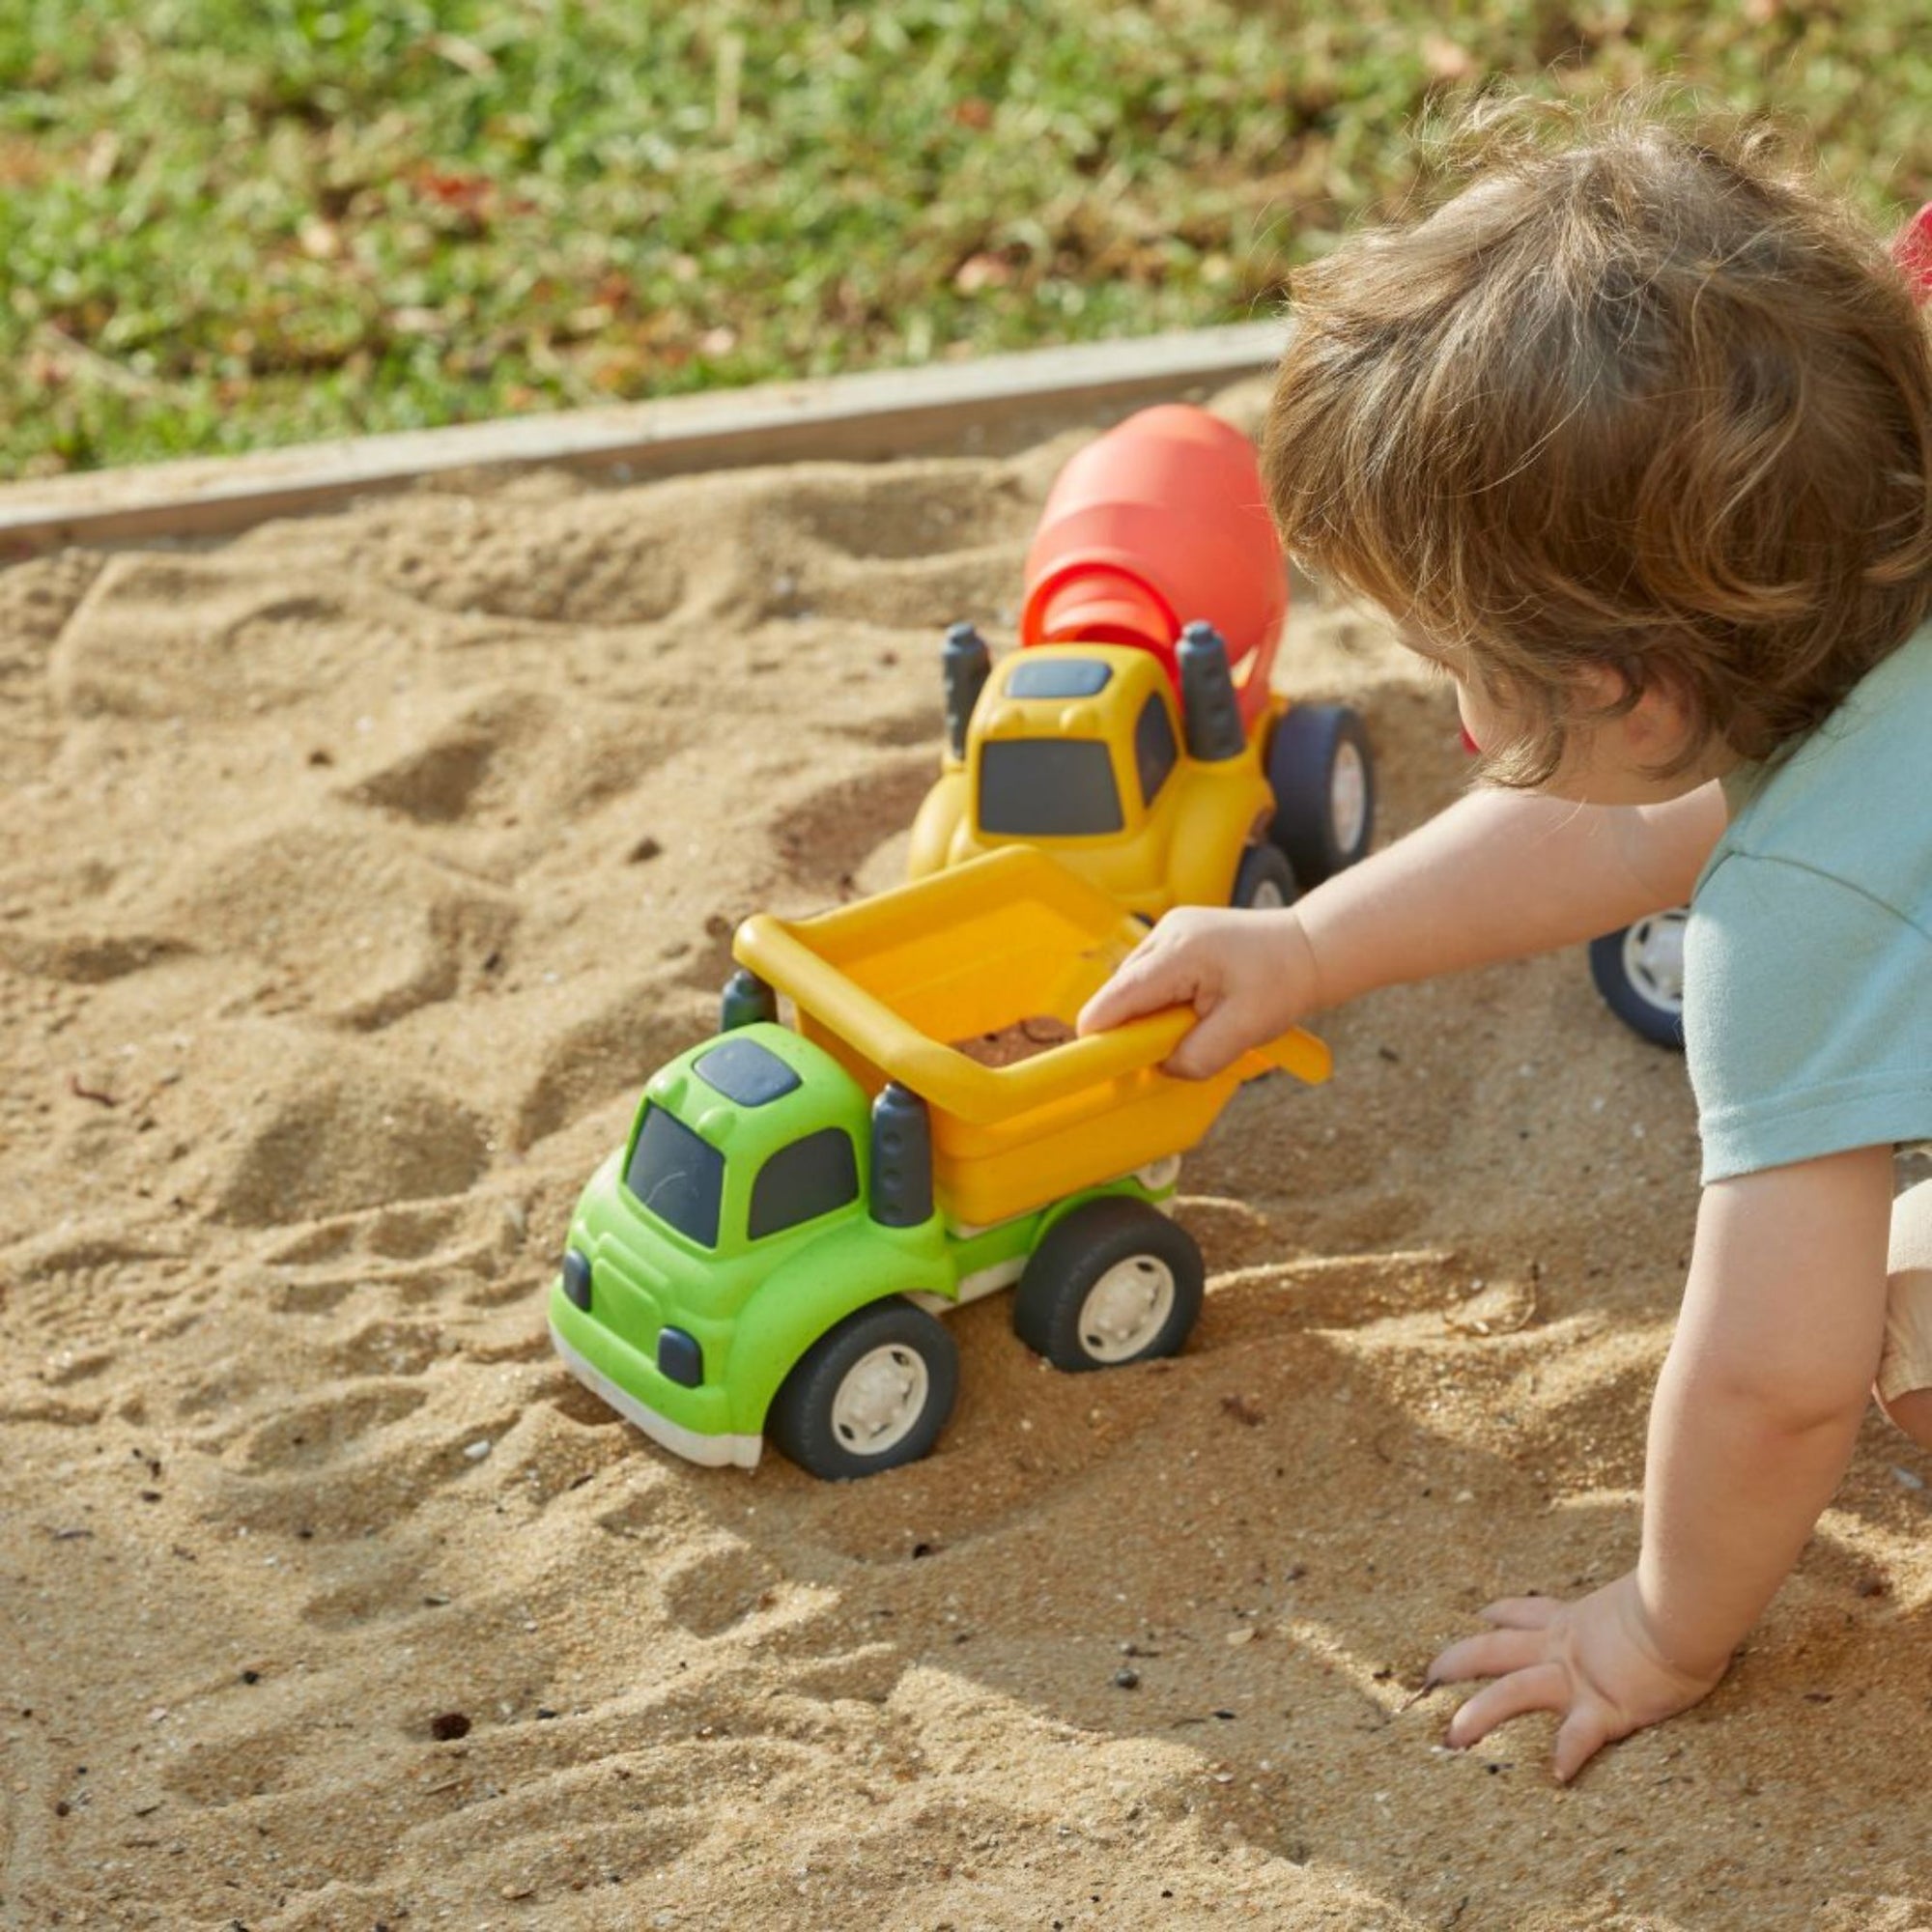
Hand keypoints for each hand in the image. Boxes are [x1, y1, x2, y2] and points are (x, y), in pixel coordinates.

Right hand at [1076, 905, 1316, 1078]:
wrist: (1309, 947)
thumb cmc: (1283, 981)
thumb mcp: (1245, 1030)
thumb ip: (1199, 1056)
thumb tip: (1163, 1068)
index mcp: (1181, 952)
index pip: (1119, 996)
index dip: (1102, 1033)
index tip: (1095, 1064)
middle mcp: (1166, 933)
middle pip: (1120, 992)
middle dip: (1133, 1028)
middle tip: (1166, 1051)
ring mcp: (1168, 931)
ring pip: (1132, 986)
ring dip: (1149, 1015)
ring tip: (1192, 1023)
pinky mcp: (1174, 937)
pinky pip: (1149, 977)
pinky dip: (1161, 1001)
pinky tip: (1191, 1009)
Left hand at [1426, 1572, 1727, 1781]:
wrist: (1688, 1607)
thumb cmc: (1678, 1596)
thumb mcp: (1644, 1594)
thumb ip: (1638, 1602)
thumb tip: (1667, 1584)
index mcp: (1574, 1620)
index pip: (1526, 1612)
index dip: (1499, 1614)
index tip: (1480, 1615)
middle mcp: (1564, 1647)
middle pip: (1494, 1650)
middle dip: (1456, 1662)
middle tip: (1426, 1675)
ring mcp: (1578, 1677)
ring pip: (1511, 1693)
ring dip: (1479, 1715)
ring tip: (1452, 1738)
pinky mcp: (1605, 1706)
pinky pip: (1578, 1737)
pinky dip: (1567, 1756)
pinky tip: (1557, 1775)